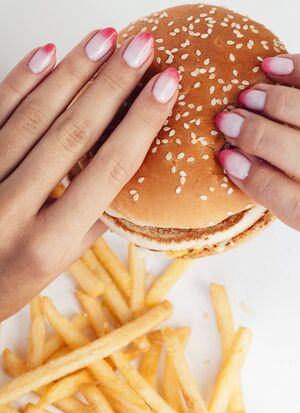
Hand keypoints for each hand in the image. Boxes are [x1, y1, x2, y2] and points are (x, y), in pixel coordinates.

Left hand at [0, 29, 178, 319]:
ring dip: (73, 73)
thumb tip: (124, 175)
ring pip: (34, 116)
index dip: (140, 123)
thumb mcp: (58, 263)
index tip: (166, 85)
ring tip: (105, 39)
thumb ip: (92, 221)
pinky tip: (48, 53)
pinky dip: (22, 80)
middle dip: (112, 85)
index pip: (108, 171)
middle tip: (141, 47)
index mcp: (48, 242)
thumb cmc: (10, 280)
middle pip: (74, 134)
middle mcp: (13, 210)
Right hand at [215, 54, 299, 231]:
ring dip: (273, 101)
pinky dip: (296, 68)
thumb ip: (272, 192)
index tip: (224, 155)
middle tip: (227, 120)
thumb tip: (235, 161)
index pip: (280, 194)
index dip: (249, 175)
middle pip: (290, 150)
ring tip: (248, 96)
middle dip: (254, 133)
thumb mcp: (297, 205)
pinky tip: (271, 66)